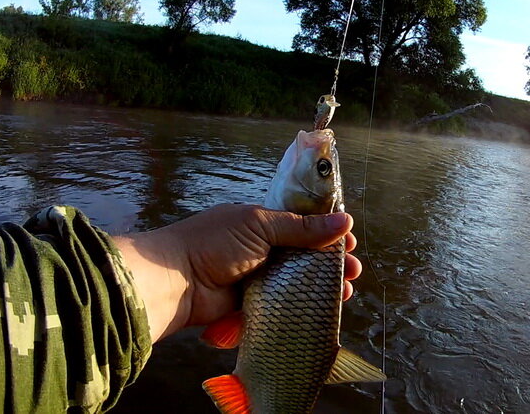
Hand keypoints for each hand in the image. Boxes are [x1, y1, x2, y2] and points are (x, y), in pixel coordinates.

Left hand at [113, 204, 361, 341]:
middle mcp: (263, 248)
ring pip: (300, 281)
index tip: (349, 241)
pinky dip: (305, 305)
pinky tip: (325, 308)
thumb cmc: (214, 243)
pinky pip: (285, 303)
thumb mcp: (260, 226)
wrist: (175, 281)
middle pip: (306, 254)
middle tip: (354, 270)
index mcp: (263, 222)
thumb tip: (344, 221)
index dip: (328, 231)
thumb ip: (302, 227)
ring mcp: (259, 276)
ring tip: (346, 291)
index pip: (303, 223)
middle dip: (332, 262)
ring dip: (324, 285)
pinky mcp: (254, 303)